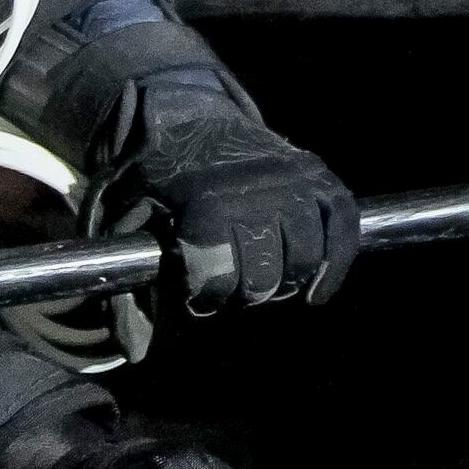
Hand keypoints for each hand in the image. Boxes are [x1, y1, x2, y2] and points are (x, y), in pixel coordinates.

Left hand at [112, 89, 362, 309]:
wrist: (187, 115)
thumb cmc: (156, 178)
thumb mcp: (125, 223)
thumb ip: (128, 287)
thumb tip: (135, 353)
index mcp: (205, 202)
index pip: (217, 276)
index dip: (205, 296)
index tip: (196, 294)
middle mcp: (256, 190)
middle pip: (265, 274)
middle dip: (247, 293)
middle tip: (234, 290)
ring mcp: (292, 179)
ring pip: (307, 255)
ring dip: (288, 281)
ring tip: (270, 284)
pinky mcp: (317, 174)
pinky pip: (343, 224)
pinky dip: (338, 262)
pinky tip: (319, 291)